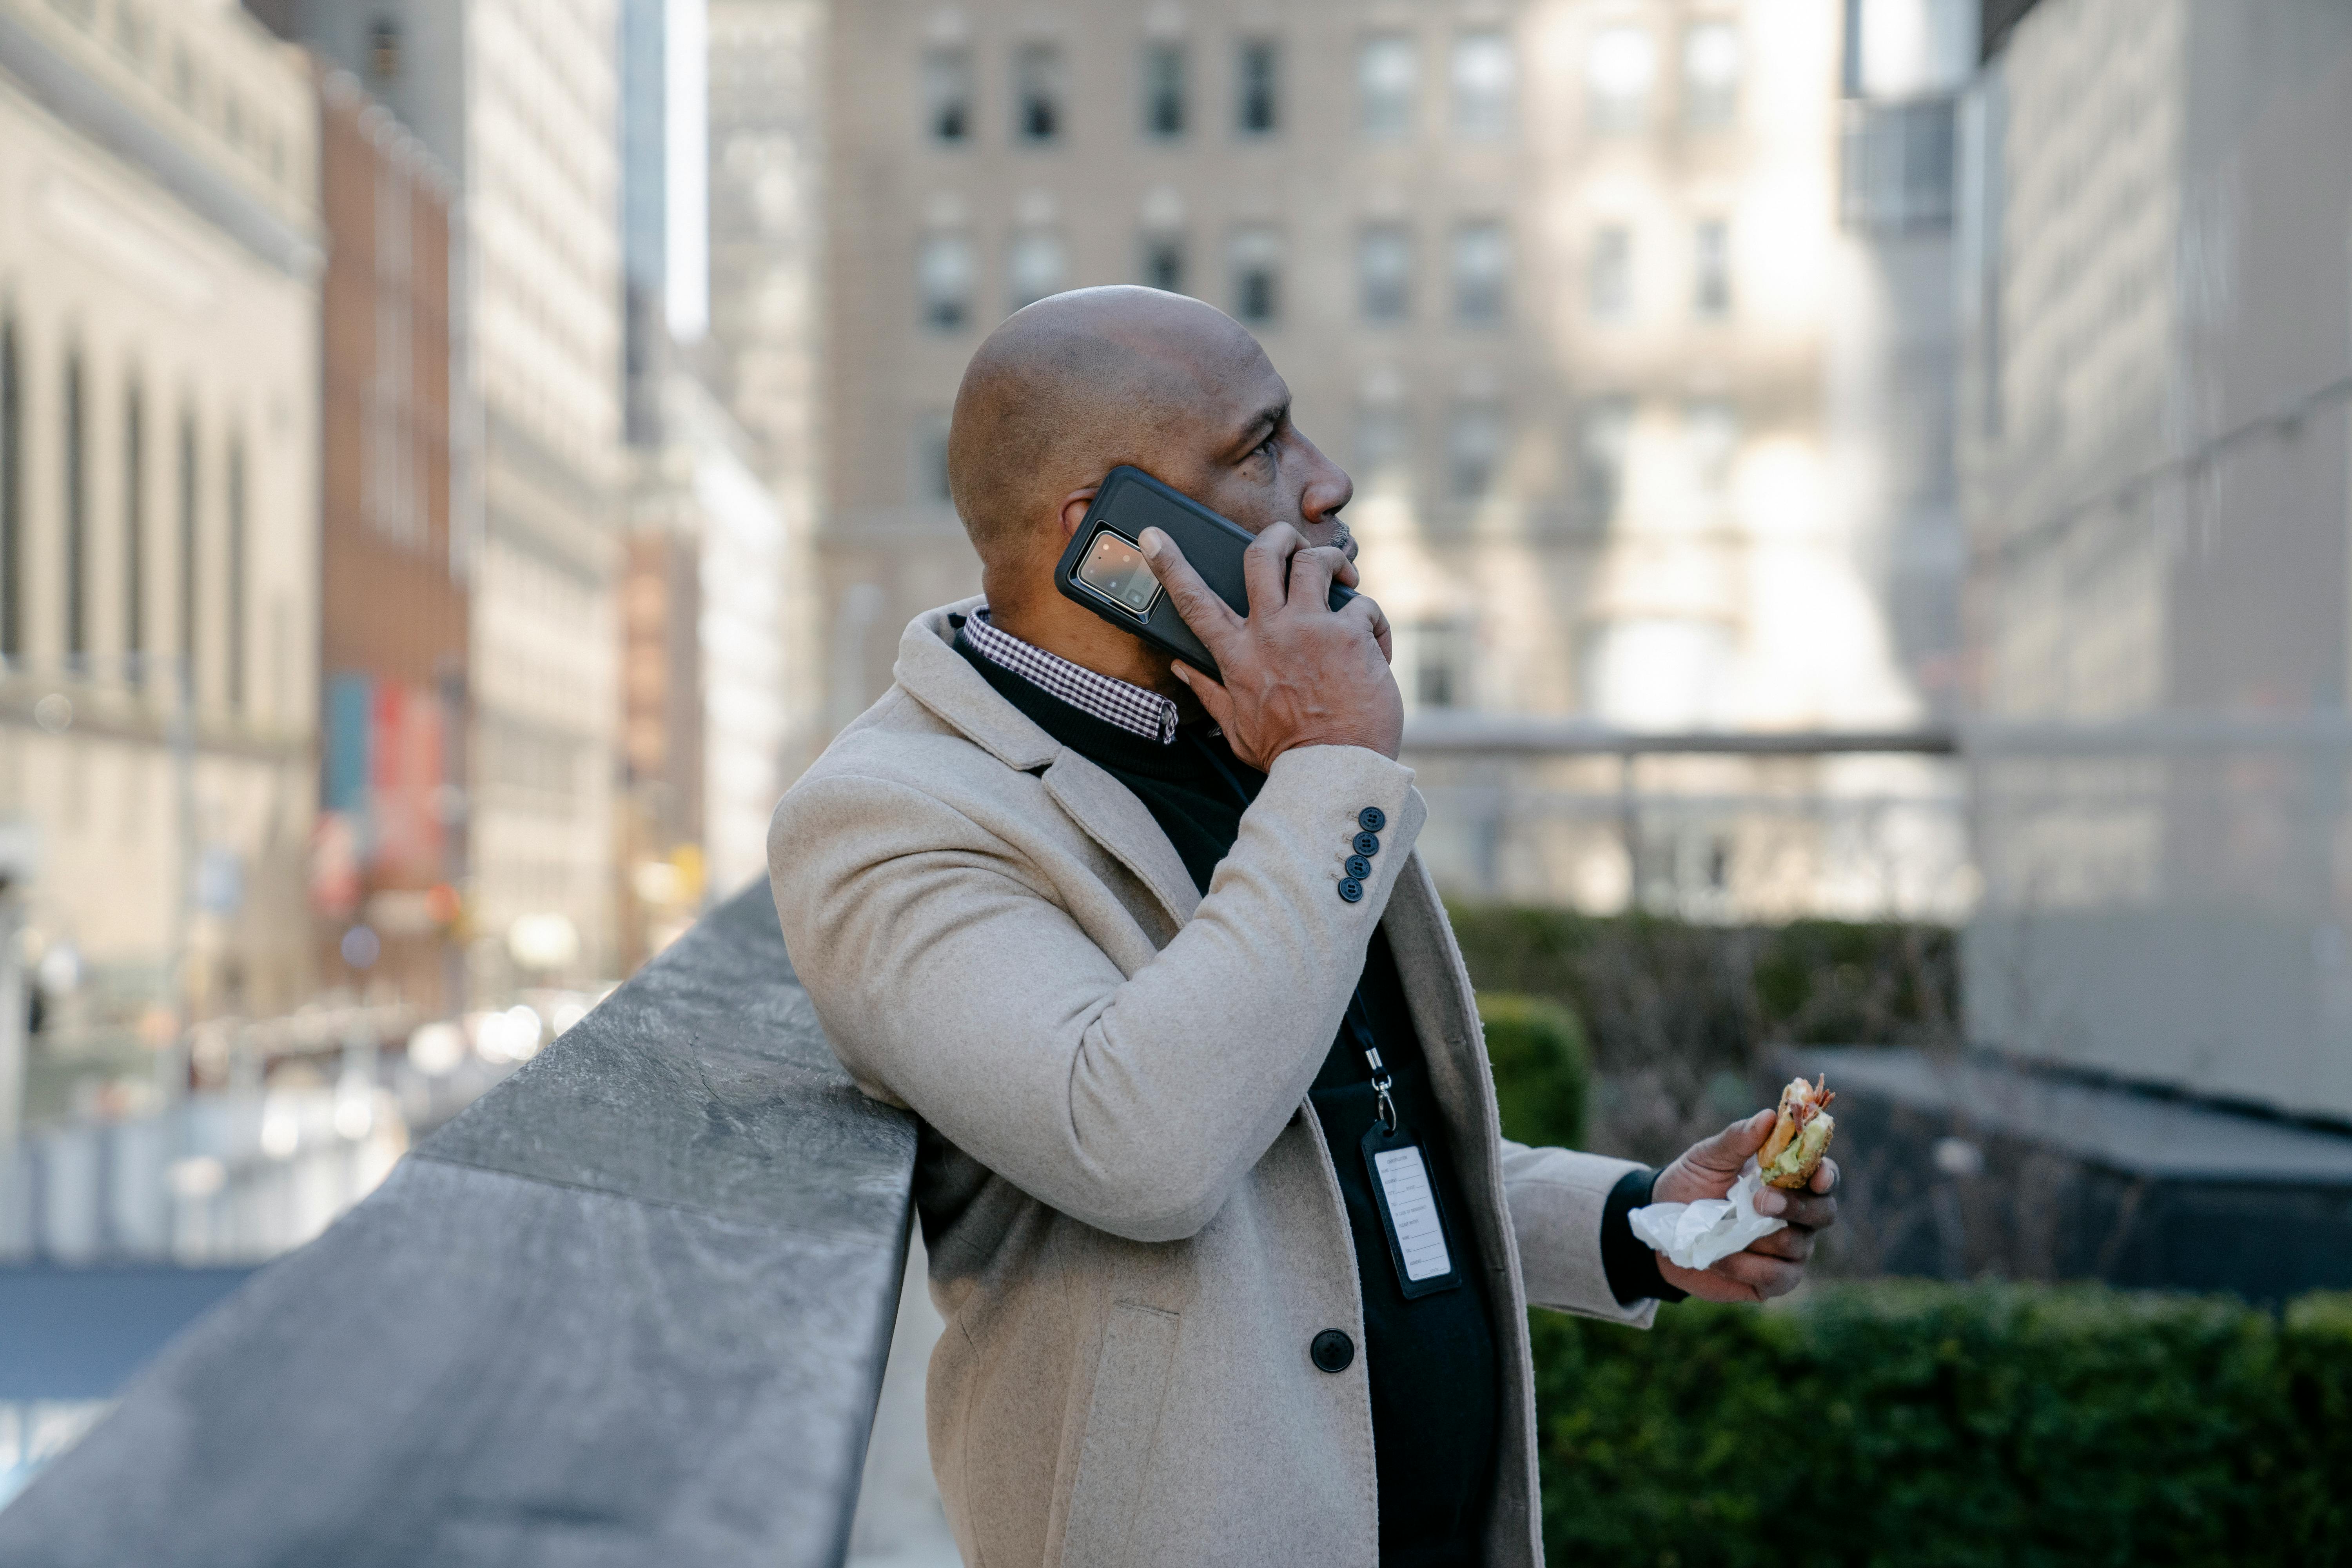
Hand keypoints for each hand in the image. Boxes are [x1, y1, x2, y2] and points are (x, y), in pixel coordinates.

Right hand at [1139, 522, 1401, 768]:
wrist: (1335, 771)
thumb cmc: (1288, 754)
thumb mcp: (1237, 728)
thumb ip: (1210, 692)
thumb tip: (1181, 667)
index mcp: (1236, 655)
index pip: (1194, 600)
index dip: (1170, 563)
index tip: (1153, 535)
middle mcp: (1269, 632)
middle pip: (1262, 554)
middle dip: (1278, 535)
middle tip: (1292, 540)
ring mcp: (1310, 629)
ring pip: (1315, 562)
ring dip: (1332, 561)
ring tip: (1343, 576)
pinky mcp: (1349, 634)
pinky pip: (1363, 605)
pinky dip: (1372, 621)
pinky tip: (1377, 648)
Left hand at [1651, 1109, 1840, 1303]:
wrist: (1661, 1229)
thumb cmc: (1690, 1185)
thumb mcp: (1707, 1158)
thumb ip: (1738, 1140)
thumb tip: (1769, 1116)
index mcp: (1788, 1179)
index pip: (1824, 1175)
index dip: (1827, 1175)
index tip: (1818, 1176)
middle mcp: (1798, 1215)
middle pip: (1824, 1212)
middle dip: (1797, 1207)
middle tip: (1761, 1201)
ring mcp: (1789, 1249)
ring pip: (1799, 1245)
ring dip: (1759, 1238)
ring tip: (1720, 1231)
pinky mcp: (1773, 1279)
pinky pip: (1778, 1277)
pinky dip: (1748, 1267)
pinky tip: (1721, 1258)